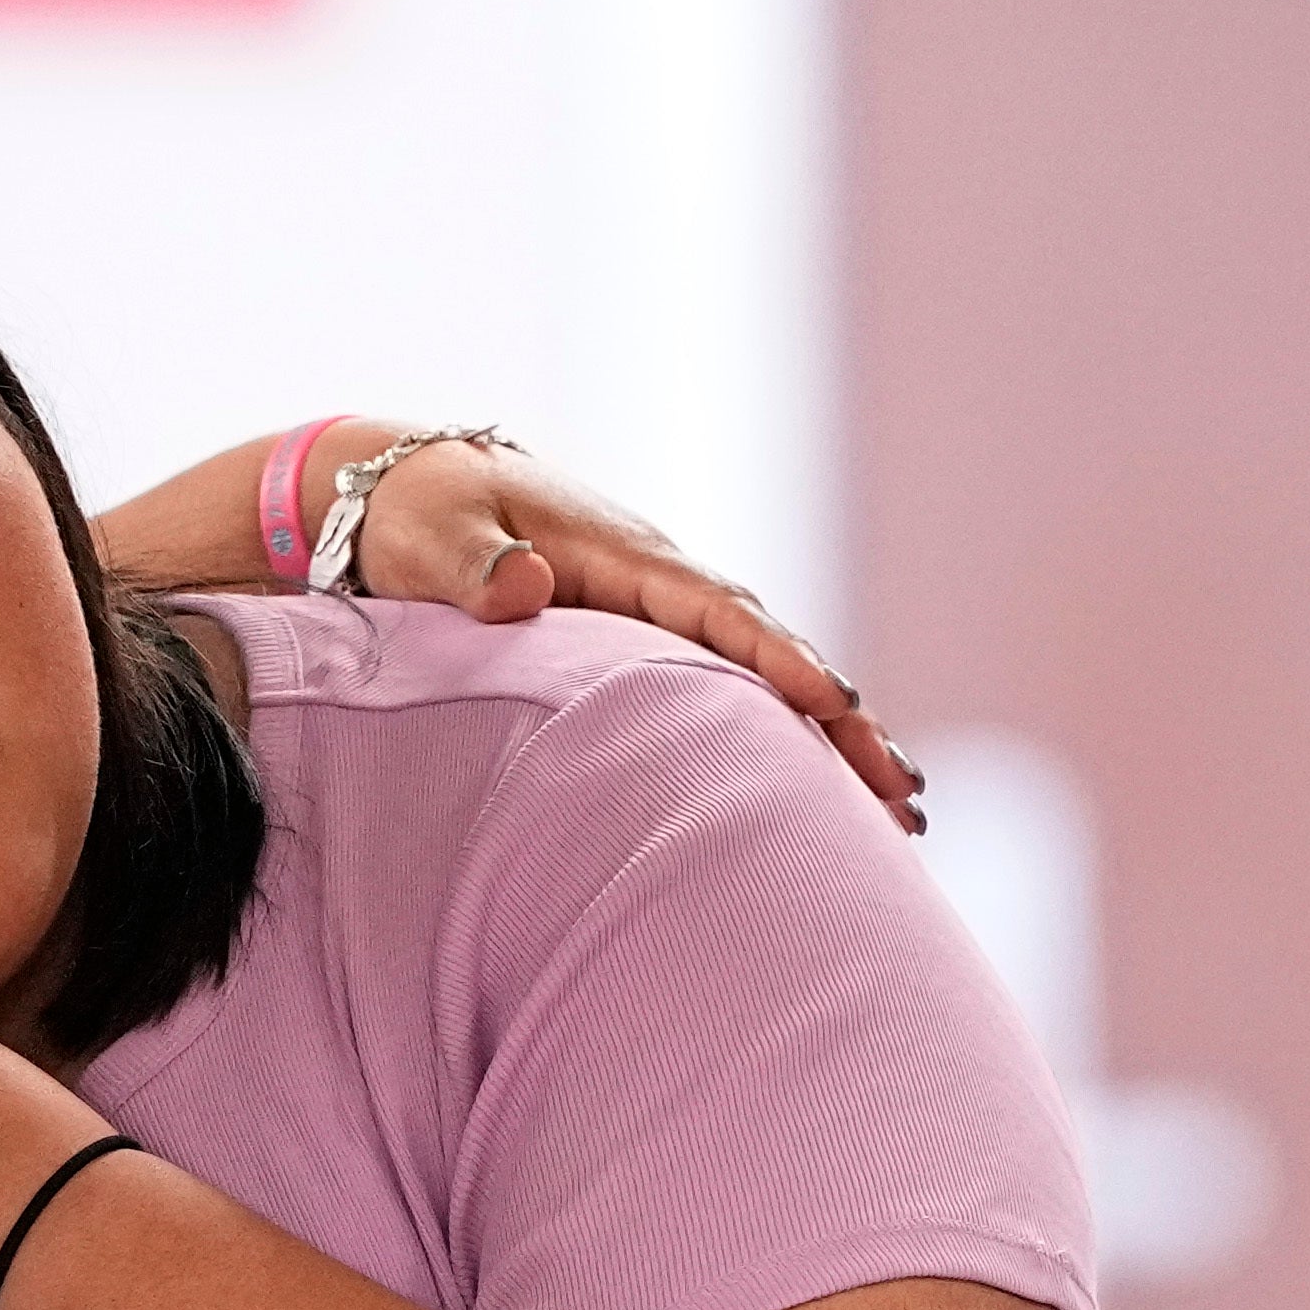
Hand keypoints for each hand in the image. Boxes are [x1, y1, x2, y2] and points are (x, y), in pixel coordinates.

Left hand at [340, 436, 920, 833]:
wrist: (406, 498)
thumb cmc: (419, 514)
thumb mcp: (434, 535)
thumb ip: (473, 564)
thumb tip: (526, 587)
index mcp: (625, 555)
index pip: (719, 611)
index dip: (778, 659)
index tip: (836, 703)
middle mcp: (662, 586)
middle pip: (772, 655)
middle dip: (843, 721)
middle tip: (903, 793)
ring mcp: (660, 619)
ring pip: (764, 683)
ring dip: (833, 741)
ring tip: (900, 811)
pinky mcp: (646, 650)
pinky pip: (729, 697)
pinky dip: (783, 741)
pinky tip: (823, 799)